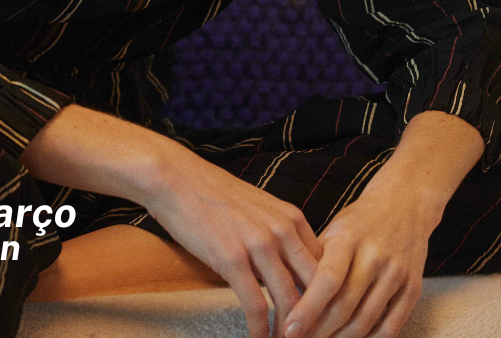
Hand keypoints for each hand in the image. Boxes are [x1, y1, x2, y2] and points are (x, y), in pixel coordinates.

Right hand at [143, 149, 323, 337]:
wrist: (175, 177)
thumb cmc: (212, 194)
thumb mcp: (258, 207)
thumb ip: (279, 234)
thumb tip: (290, 268)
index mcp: (292, 218)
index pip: (325, 267)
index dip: (326, 299)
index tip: (321, 320)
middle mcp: (282, 230)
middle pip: (315, 288)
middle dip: (316, 321)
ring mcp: (259, 244)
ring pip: (290, 302)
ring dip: (289, 333)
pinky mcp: (233, 259)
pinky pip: (257, 307)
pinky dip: (260, 332)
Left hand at [281, 183, 437, 337]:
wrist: (405, 204)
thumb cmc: (360, 221)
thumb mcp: (333, 230)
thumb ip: (315, 261)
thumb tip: (290, 297)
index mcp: (348, 237)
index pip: (327, 280)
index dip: (308, 309)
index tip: (290, 330)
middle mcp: (374, 255)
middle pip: (345, 306)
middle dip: (319, 331)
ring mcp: (396, 273)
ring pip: (366, 320)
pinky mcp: (413, 287)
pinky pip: (391, 326)